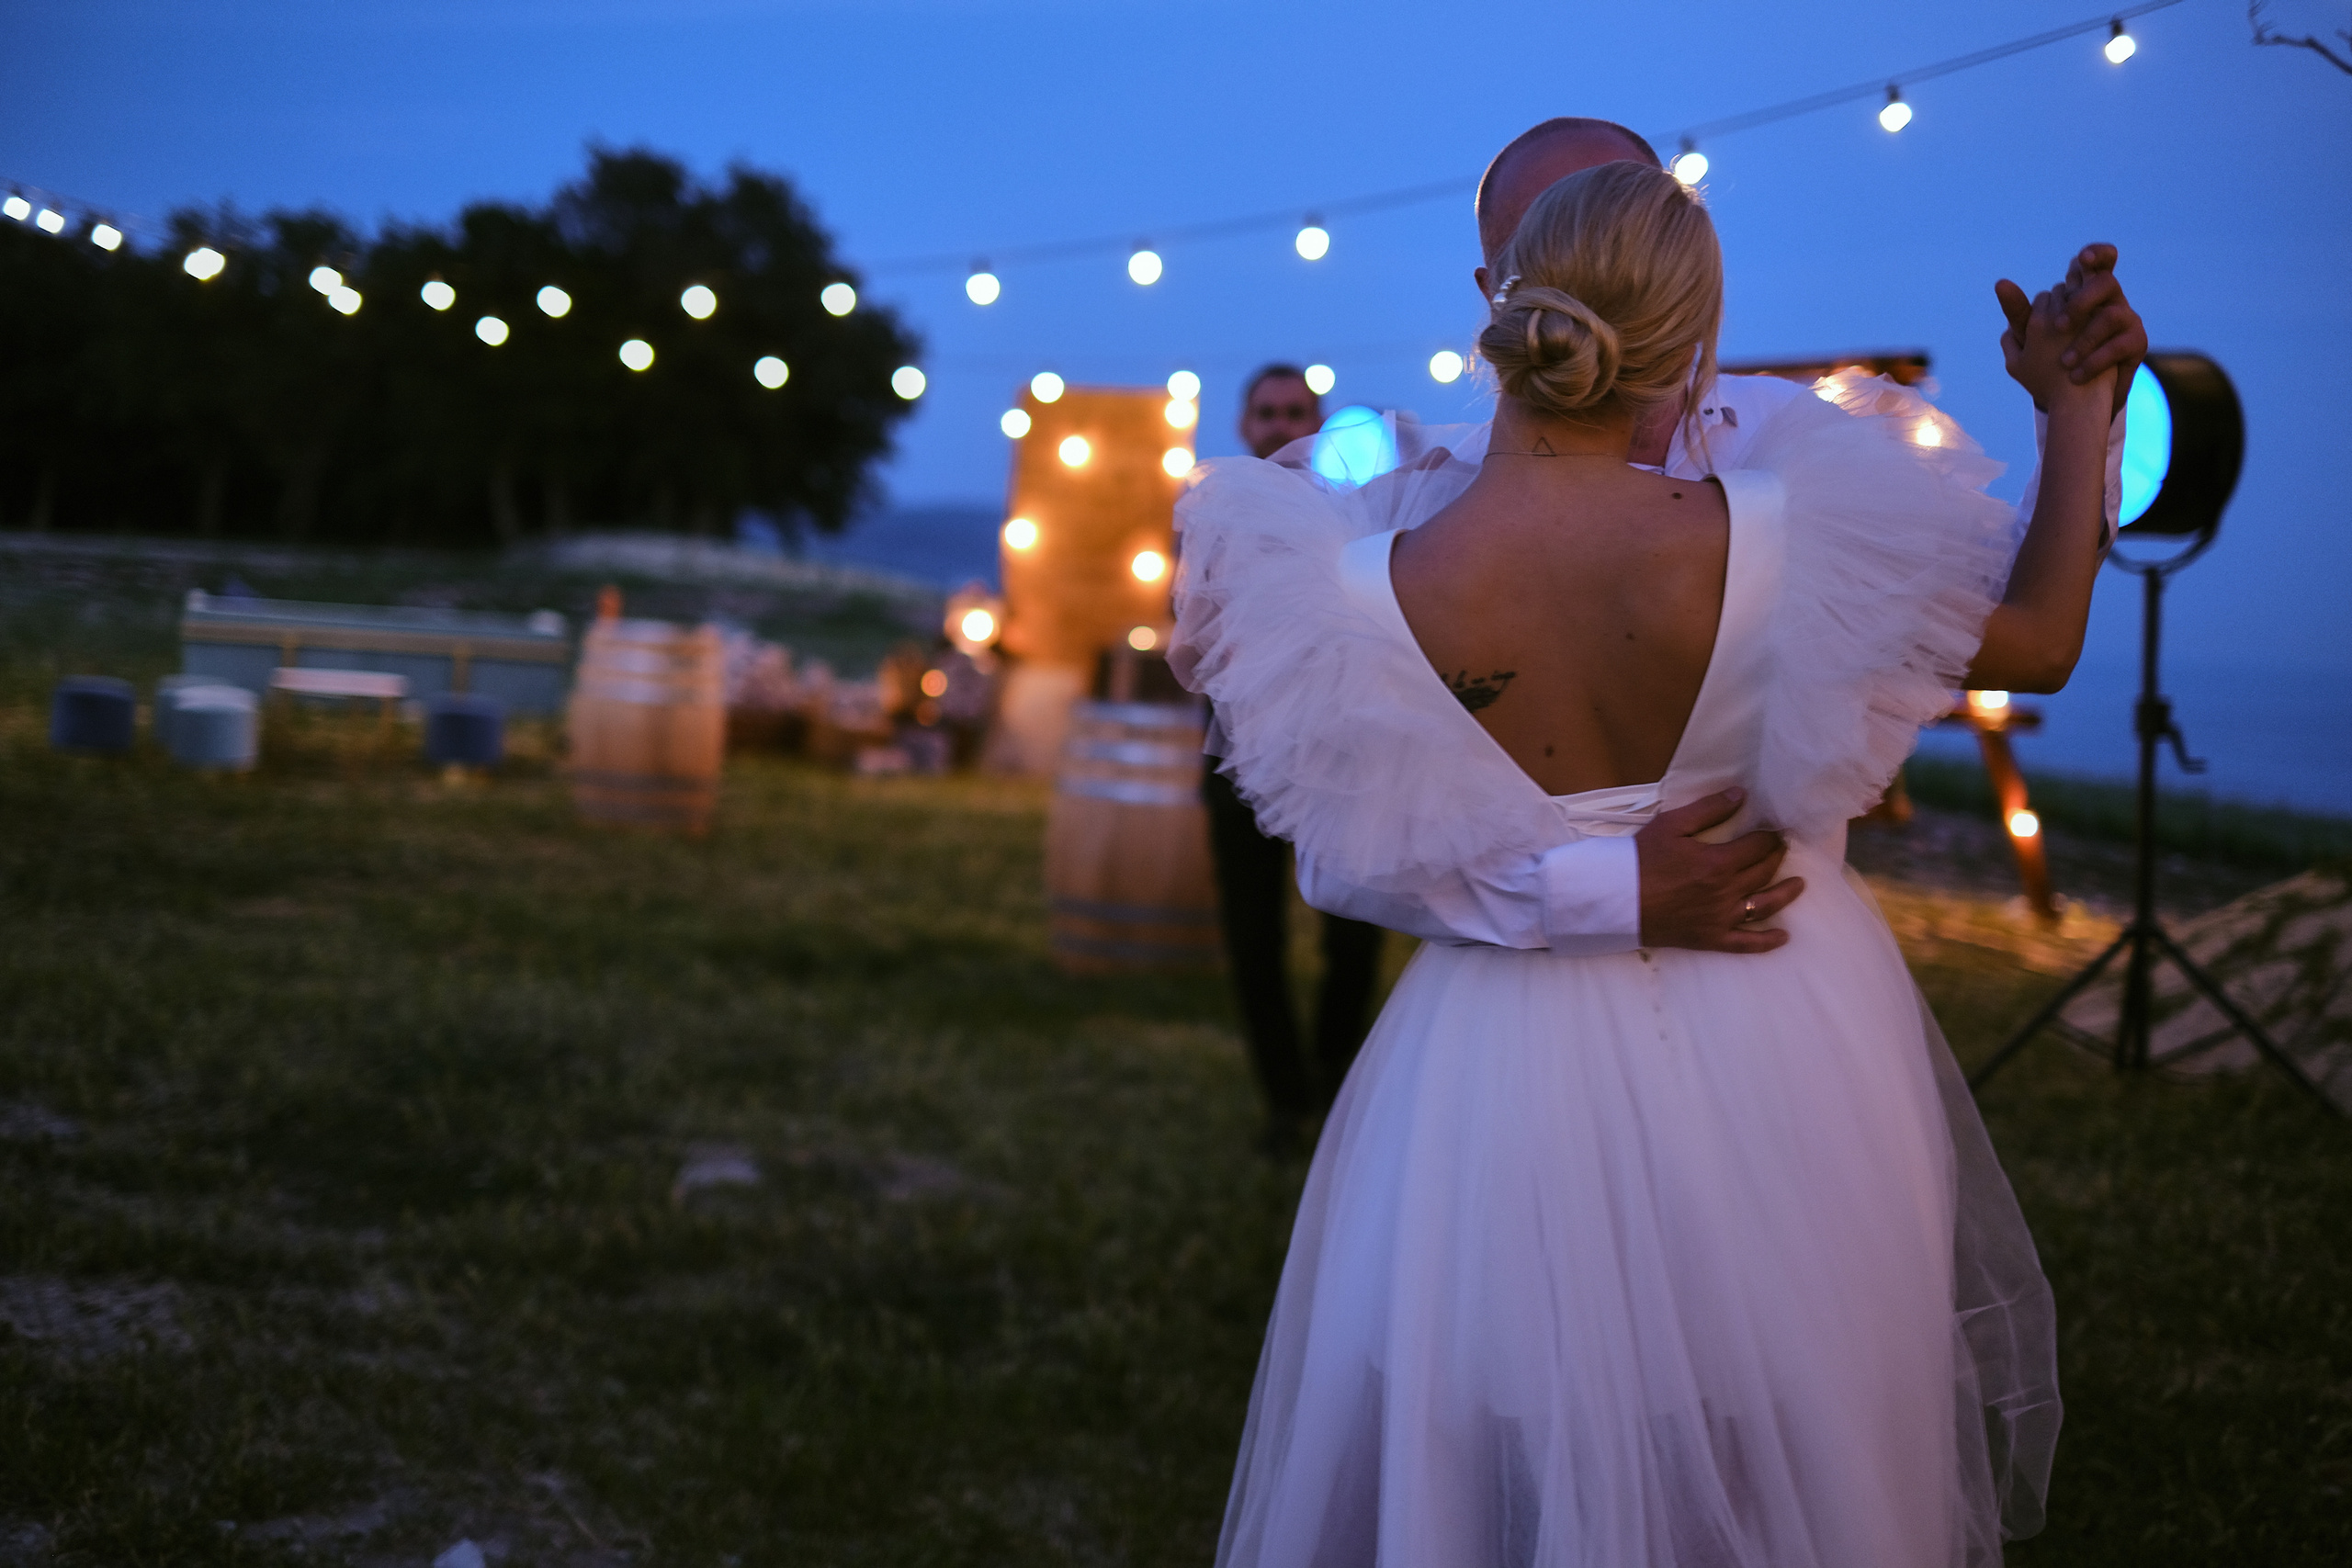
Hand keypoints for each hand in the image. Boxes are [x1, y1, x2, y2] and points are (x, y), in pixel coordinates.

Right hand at [1635, 787, 1803, 953]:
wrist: (1614, 899)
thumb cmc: (1639, 859)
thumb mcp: (1671, 825)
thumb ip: (1708, 809)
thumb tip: (1740, 795)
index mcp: (1719, 862)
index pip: (1758, 846)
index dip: (1771, 836)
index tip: (1777, 829)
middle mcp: (1727, 892)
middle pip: (1764, 872)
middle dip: (1776, 857)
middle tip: (1782, 848)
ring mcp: (1721, 918)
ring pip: (1765, 906)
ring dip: (1785, 894)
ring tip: (1799, 885)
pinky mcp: (1711, 938)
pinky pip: (1746, 943)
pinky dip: (1767, 942)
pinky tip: (1784, 936)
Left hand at [1997, 244, 2144, 416]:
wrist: (2076, 395)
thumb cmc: (2052, 357)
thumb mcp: (2032, 336)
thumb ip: (2020, 311)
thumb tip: (2000, 283)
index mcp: (2084, 290)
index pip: (2095, 261)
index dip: (2094, 254)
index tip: (2081, 259)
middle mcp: (2108, 299)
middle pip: (2104, 282)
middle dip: (2081, 301)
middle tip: (2058, 326)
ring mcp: (2126, 319)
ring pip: (2112, 314)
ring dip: (2086, 338)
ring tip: (2064, 361)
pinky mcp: (2136, 342)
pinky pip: (2120, 345)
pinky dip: (2096, 360)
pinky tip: (2076, 376)